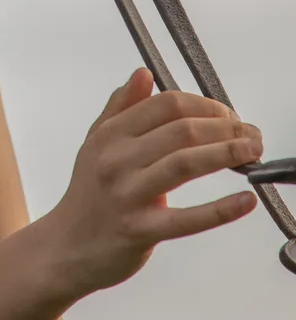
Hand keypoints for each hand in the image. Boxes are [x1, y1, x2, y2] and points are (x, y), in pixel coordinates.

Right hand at [44, 68, 261, 293]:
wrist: (66, 246)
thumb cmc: (88, 194)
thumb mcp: (95, 142)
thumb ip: (120, 106)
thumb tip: (144, 74)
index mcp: (111, 134)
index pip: (166, 104)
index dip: (205, 105)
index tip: (227, 114)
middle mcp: (117, 159)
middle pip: (181, 130)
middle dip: (225, 127)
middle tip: (252, 134)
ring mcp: (128, 195)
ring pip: (185, 164)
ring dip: (227, 154)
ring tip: (253, 153)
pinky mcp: (140, 231)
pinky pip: (186, 219)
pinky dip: (221, 210)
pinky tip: (245, 202)